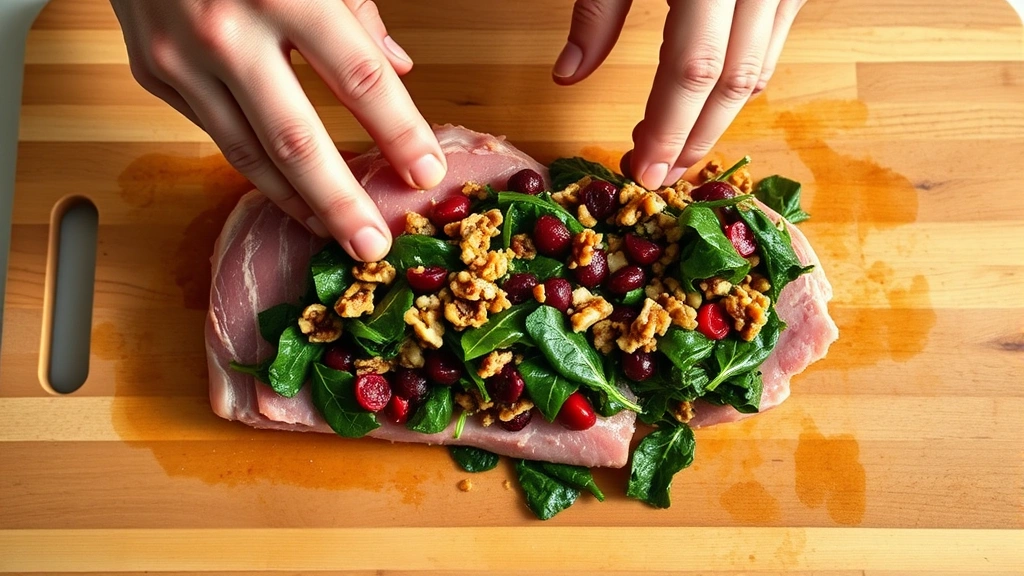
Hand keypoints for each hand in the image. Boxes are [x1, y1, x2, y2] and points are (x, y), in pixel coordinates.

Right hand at [111, 0, 446, 260]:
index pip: (358, 78)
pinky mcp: (153, 74)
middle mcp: (227, 31)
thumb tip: (397, 66)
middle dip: (340, 201)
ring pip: (248, 153)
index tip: (425, 173)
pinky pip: (216, 134)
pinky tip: (288, 192)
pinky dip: (256, 169)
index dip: (398, 132)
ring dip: (296, 201)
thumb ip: (355, 10)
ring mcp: (181, 58)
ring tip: (332, 232)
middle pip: (296, 138)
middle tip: (372, 246)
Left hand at [553, 0, 805, 188]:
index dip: (669, 127)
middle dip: (694, 139)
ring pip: (760, 71)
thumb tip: (568, 76)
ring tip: (674, 149)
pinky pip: (773, 46)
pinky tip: (705, 104)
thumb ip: (597, 7)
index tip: (641, 170)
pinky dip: (739, 84)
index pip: (694, 68)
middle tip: (657, 176)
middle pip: (735, 83)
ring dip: (717, 120)